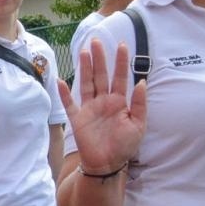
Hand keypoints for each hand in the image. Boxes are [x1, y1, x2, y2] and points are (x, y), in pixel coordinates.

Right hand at [61, 39, 145, 173]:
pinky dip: (65, 94)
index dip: (120, 62)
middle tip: (97, 41)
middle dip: (100, 58)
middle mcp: (103, 101)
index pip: (120, 77)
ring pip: (86, 84)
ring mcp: (89, 109)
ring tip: (84, 52)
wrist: (108, 164)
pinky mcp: (78, 119)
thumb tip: (142, 82)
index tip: (121, 45)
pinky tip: (61, 81)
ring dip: (85, 68)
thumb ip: (140, 104)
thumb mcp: (139, 125)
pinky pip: (70, 104)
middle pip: (101, 75)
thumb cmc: (124, 146)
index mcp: (119, 102)